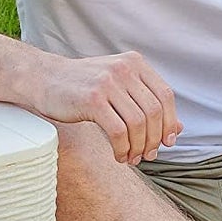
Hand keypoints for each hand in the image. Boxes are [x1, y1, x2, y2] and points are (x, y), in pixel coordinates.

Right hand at [34, 50, 181, 163]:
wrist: (43, 79)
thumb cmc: (82, 87)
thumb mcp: (118, 88)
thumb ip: (146, 104)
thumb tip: (178, 130)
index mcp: (134, 63)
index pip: (165, 95)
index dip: (170, 122)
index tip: (167, 141)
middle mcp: (124, 69)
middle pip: (154, 111)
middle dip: (154, 139)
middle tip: (148, 155)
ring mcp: (108, 83)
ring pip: (138, 123)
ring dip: (139, 147)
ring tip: (132, 158)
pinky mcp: (92, 100)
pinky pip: (119, 132)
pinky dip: (123, 149)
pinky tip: (119, 156)